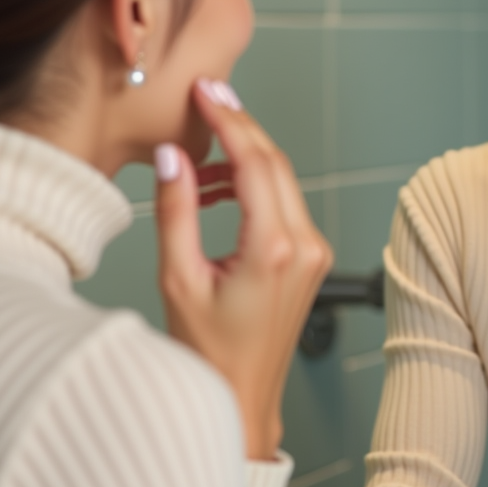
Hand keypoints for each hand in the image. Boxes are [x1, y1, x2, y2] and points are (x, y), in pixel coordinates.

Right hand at [153, 79, 332, 457]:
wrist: (242, 396)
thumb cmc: (208, 352)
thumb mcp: (178, 279)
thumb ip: (176, 211)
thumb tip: (173, 158)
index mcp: (272, 249)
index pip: (255, 162)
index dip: (230, 119)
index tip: (208, 90)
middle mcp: (303, 246)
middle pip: (274, 161)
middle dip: (240, 125)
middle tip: (208, 97)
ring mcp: (313, 251)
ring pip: (281, 179)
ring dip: (244, 157)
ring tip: (199, 165)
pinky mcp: (311, 257)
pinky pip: (285, 202)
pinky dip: (254, 184)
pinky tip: (220, 190)